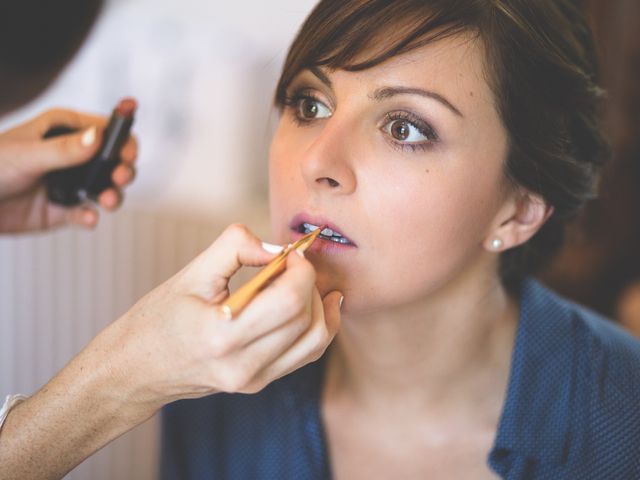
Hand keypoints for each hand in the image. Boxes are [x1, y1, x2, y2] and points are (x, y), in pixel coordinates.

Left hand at [0, 107, 137, 232]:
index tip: (128, 152)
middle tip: (120, 177)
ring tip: (108, 201)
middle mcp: (73, 155)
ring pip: (107, 188)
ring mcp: (71, 183)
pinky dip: (92, 216)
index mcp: (66, 130)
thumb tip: (98, 137)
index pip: (106, 130)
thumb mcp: (27, 155)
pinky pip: (87, 213)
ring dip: (114, 195)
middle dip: (123, 170)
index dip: (123, 139)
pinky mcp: (65, 209)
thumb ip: (64, 149)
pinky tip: (88, 218)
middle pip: (114, 161)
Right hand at [100, 223, 342, 411]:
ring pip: (316, 338)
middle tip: (291, 264)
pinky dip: (319, 324)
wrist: (136, 370)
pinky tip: (317, 302)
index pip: (289, 300)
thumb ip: (234, 247)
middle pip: (306, 317)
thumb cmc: (157, 320)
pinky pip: (308, 353)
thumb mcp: (190, 274)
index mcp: (221, 335)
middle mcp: (243, 365)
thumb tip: (277, 247)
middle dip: (309, 281)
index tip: (289, 253)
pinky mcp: (260, 383)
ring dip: (318, 303)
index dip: (300, 269)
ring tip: (299, 282)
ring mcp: (254, 380)